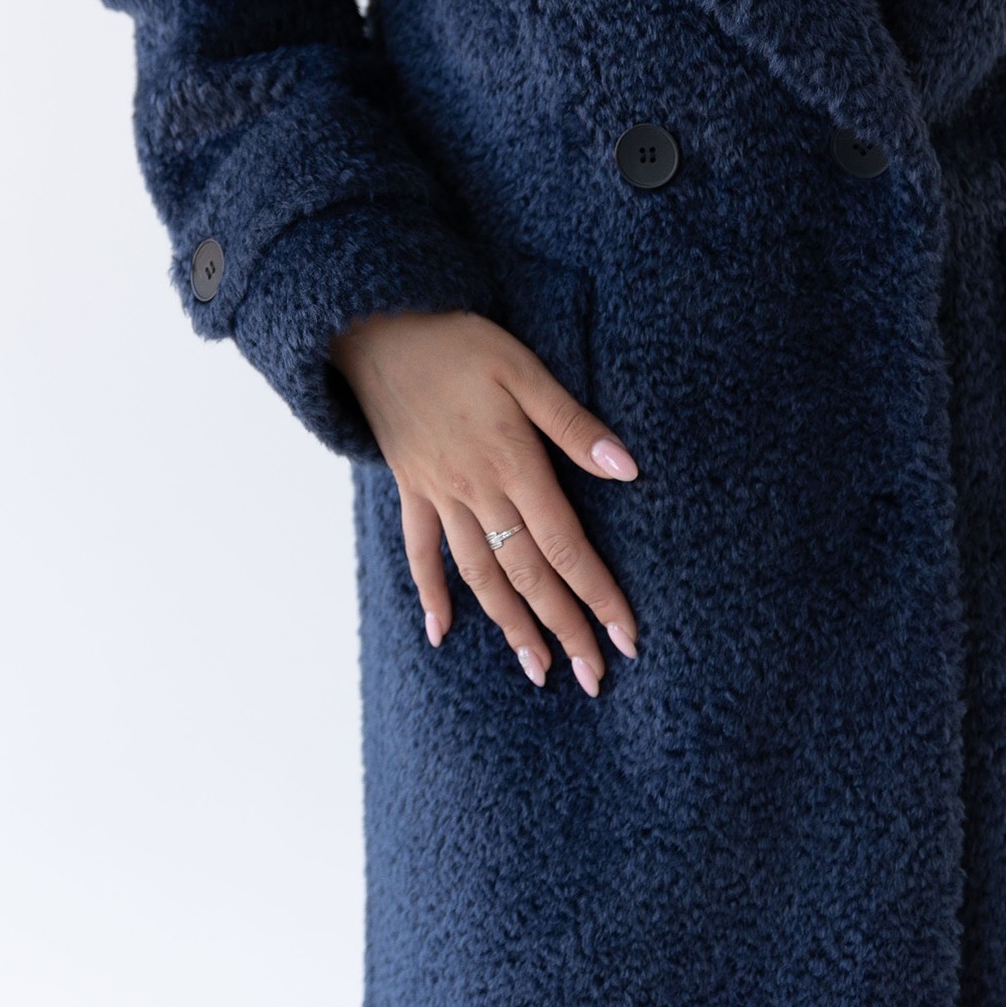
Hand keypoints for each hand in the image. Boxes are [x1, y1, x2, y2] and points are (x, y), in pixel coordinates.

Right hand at [327, 307, 640, 693]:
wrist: (377, 328)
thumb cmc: (459, 342)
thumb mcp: (524, 370)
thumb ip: (574, 424)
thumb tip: (629, 469)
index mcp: (513, 463)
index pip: (565, 546)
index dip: (598, 594)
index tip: (626, 638)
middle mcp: (476, 491)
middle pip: (528, 574)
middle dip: (564, 628)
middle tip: (593, 678)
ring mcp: (439, 495)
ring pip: (480, 575)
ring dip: (510, 626)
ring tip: (538, 669)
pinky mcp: (411, 489)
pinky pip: (420, 553)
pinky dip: (432, 594)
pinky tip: (444, 634)